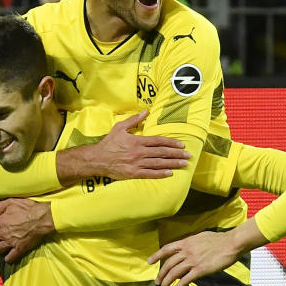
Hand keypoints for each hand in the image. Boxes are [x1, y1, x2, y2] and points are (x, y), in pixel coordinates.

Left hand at [0, 198, 53, 262]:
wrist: (41, 219)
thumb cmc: (28, 209)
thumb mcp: (12, 202)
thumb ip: (0, 207)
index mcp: (0, 222)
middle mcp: (3, 233)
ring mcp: (11, 242)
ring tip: (3, 247)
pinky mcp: (19, 248)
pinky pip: (10, 257)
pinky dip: (8, 258)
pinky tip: (8, 258)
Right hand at [68, 111, 189, 180]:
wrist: (97, 159)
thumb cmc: (109, 143)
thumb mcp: (120, 127)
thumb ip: (134, 120)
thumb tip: (146, 111)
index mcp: (137, 141)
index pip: (158, 141)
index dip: (171, 143)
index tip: (181, 144)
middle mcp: (139, 152)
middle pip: (162, 152)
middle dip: (176, 154)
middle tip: (188, 155)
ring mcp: (137, 163)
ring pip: (158, 163)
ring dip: (172, 163)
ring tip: (183, 164)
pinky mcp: (133, 173)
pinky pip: (150, 174)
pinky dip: (160, 174)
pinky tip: (170, 173)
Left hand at [150, 230, 238, 285]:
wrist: (231, 244)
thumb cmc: (219, 239)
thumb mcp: (201, 237)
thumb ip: (191, 243)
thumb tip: (186, 248)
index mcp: (186, 242)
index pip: (167, 249)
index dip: (156, 256)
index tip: (149, 262)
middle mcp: (186, 252)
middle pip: (168, 264)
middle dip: (161, 275)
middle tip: (157, 282)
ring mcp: (192, 261)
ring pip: (174, 273)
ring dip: (166, 283)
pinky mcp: (200, 270)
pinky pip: (185, 280)